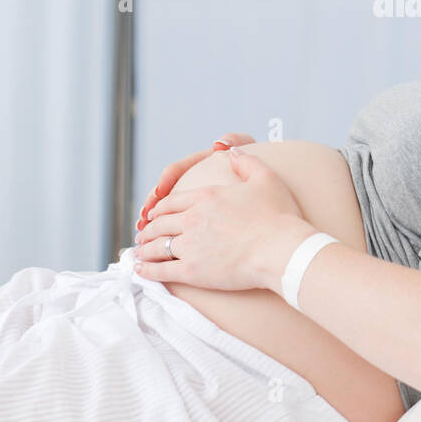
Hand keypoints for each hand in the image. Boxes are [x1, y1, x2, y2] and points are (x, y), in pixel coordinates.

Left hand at [134, 147, 310, 291]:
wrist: (281, 250)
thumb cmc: (278, 216)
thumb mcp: (266, 179)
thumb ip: (247, 162)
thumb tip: (231, 151)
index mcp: (206, 197)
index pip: (171, 202)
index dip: (158, 209)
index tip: (152, 214)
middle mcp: (192, 218)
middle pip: (160, 224)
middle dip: (148, 229)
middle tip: (143, 235)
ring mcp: (190, 245)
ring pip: (156, 246)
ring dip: (144, 249)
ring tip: (139, 253)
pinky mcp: (191, 270)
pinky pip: (161, 270)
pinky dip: (146, 270)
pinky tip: (140, 270)